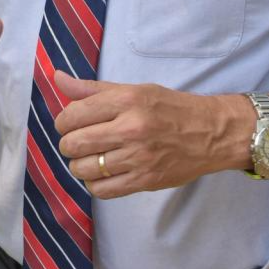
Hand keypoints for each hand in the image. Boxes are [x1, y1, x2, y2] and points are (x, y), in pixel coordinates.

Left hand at [53, 69, 252, 198]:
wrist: (211, 133)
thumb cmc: (169, 108)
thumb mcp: (134, 90)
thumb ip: (92, 89)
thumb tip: (57, 78)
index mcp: (127, 100)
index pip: (73, 114)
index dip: (63, 121)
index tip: (71, 123)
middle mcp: (131, 128)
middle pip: (73, 143)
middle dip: (69, 144)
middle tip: (79, 142)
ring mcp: (138, 157)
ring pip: (83, 169)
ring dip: (80, 165)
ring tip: (91, 158)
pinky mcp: (145, 180)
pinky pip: (102, 190)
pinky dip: (94, 184)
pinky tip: (103, 173)